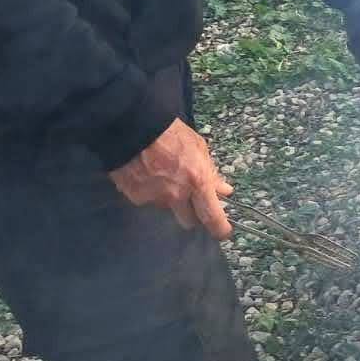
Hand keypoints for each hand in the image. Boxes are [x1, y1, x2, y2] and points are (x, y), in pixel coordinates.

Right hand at [110, 119, 233, 239]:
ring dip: (171, 200)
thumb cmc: (172, 135)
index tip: (224, 231)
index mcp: (197, 182)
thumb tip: (225, 191)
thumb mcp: (200, 149)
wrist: (134, 129)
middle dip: (193, 215)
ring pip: (168, 210)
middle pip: (189, 222)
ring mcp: (154, 199)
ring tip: (165, 177)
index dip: (220, 229)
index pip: (212, 217)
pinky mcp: (135, 198)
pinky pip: (149, 202)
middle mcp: (176, 196)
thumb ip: (212, 174)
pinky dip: (152, 193)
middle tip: (192, 201)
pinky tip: (149, 176)